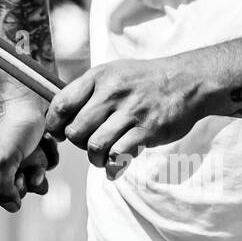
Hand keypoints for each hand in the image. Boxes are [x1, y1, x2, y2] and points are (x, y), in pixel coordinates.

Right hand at [0, 92, 58, 212]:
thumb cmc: (15, 123)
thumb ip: (1, 189)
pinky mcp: (29, 152)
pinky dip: (46, 162)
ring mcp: (9, 156)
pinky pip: (39, 171)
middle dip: (17, 183)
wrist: (40, 99)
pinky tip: (44, 146)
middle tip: (21, 172)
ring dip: (35, 173)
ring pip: (24, 183)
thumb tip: (13, 207)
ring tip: (35, 157)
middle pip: (0, 191)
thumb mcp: (2, 158)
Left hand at [45, 56, 209, 175]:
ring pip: (94, 146)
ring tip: (101, 158)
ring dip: (94, 159)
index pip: (61, 105)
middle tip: (86, 144)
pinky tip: (114, 167)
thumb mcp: (112, 73)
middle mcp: (111, 93)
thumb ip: (86, 91)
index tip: (59, 132)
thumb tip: (58, 116)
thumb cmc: (143, 80)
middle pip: (75, 131)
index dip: (54, 124)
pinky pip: (119, 155)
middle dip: (76, 144)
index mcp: (98, 77)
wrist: (186, 81)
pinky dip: (113, 167)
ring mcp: (130, 112)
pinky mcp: (147, 130)